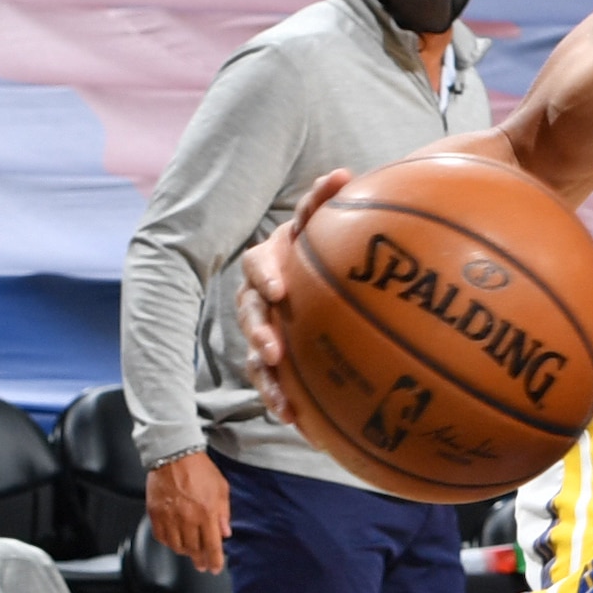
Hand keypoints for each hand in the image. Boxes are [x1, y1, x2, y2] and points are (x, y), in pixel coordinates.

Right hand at [143, 450, 231, 567]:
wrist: (174, 455)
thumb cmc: (199, 469)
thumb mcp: (221, 488)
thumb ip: (224, 512)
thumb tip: (225, 532)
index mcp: (207, 513)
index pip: (212, 546)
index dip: (215, 560)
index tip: (215, 568)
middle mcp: (188, 518)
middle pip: (194, 549)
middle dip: (200, 560)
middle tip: (202, 565)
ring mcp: (170, 517)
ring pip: (177, 546)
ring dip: (185, 552)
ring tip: (189, 552)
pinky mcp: (155, 514)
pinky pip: (161, 537)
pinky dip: (168, 542)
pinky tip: (174, 541)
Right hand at [236, 170, 357, 410]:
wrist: (316, 271)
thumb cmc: (321, 243)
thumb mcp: (322, 221)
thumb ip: (324, 201)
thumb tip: (341, 173)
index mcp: (273, 258)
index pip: (260, 262)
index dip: (266, 275)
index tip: (280, 290)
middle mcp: (262, 291)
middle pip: (251, 311)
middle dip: (260, 331)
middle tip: (275, 348)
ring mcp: (264, 323)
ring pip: (255, 350)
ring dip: (267, 375)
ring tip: (282, 399)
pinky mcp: (273, 353)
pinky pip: (270, 377)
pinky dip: (279, 397)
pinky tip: (294, 420)